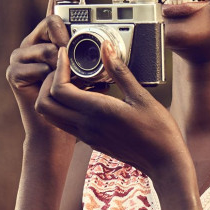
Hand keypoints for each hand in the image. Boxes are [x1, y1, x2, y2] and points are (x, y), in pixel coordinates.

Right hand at [6, 0, 105, 142]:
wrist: (57, 132)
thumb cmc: (77, 103)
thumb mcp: (90, 75)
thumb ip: (95, 59)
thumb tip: (112, 48)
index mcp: (51, 38)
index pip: (55, 6)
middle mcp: (33, 43)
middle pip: (49, 23)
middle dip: (65, 35)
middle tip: (76, 50)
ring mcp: (20, 58)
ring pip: (44, 48)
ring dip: (60, 63)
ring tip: (70, 77)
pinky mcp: (14, 74)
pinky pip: (33, 68)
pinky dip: (47, 77)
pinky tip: (53, 85)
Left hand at [33, 37, 189, 180]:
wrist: (164, 162)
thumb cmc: (158, 130)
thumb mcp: (141, 96)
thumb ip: (119, 71)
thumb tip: (106, 47)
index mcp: (97, 112)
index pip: (58, 90)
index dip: (58, 69)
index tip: (67, 54)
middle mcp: (87, 126)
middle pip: (45, 105)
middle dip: (48, 82)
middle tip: (64, 68)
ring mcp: (87, 136)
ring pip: (52, 116)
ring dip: (55, 96)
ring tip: (74, 80)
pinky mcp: (92, 141)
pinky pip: (67, 123)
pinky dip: (67, 106)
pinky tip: (89, 94)